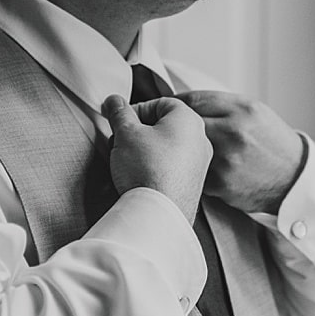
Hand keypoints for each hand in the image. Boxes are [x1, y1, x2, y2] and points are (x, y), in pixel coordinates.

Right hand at [102, 95, 212, 222]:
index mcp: (188, 119)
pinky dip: (155, 167)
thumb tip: (114, 102)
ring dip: (145, 149)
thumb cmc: (148, 169)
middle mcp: (200, 139)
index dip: (136, 109)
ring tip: (126, 160)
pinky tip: (140, 177)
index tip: (120, 119)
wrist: (158, 213)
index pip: (161, 102)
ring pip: (167, 147)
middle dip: (138, 130)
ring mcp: (199, 163)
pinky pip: (172, 167)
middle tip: (121, 140)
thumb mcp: (126, 132)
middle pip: (164, 125)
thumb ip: (119, 112)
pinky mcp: (193, 183)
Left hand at [175, 90, 305, 213]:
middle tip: (168, 128)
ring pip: (186, 149)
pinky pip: (194, 172)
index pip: (194, 100)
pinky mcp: (220, 184)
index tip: (167, 106)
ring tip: (182, 150)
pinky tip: (197, 169)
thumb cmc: (272, 142)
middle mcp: (234, 132)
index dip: (175, 103)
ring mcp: (226, 160)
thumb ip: (222, 105)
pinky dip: (192, 170)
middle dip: (174, 126)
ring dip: (181, 149)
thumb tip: (184, 103)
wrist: (294, 178)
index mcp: (243, 110)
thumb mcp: (255, 112)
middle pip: (186, 124)